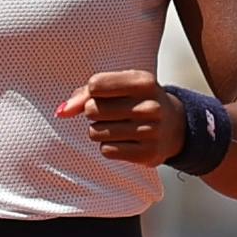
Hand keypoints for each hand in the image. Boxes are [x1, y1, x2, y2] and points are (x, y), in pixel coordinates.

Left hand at [70, 64, 187, 164]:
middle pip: (92, 110)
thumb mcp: (120, 86)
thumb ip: (85, 93)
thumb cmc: (137, 101)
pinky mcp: (147, 154)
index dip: (91, 92)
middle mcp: (149, 106)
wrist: (175, 126)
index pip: (95, 85)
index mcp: (143, 82)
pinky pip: (106, 151)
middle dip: (93, 112)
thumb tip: (62, 112)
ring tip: (118, 126)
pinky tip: (123, 141)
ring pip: (95, 132)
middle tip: (111, 113)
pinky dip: (108, 147)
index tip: (103, 94)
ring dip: (99, 130)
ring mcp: (150, 131)